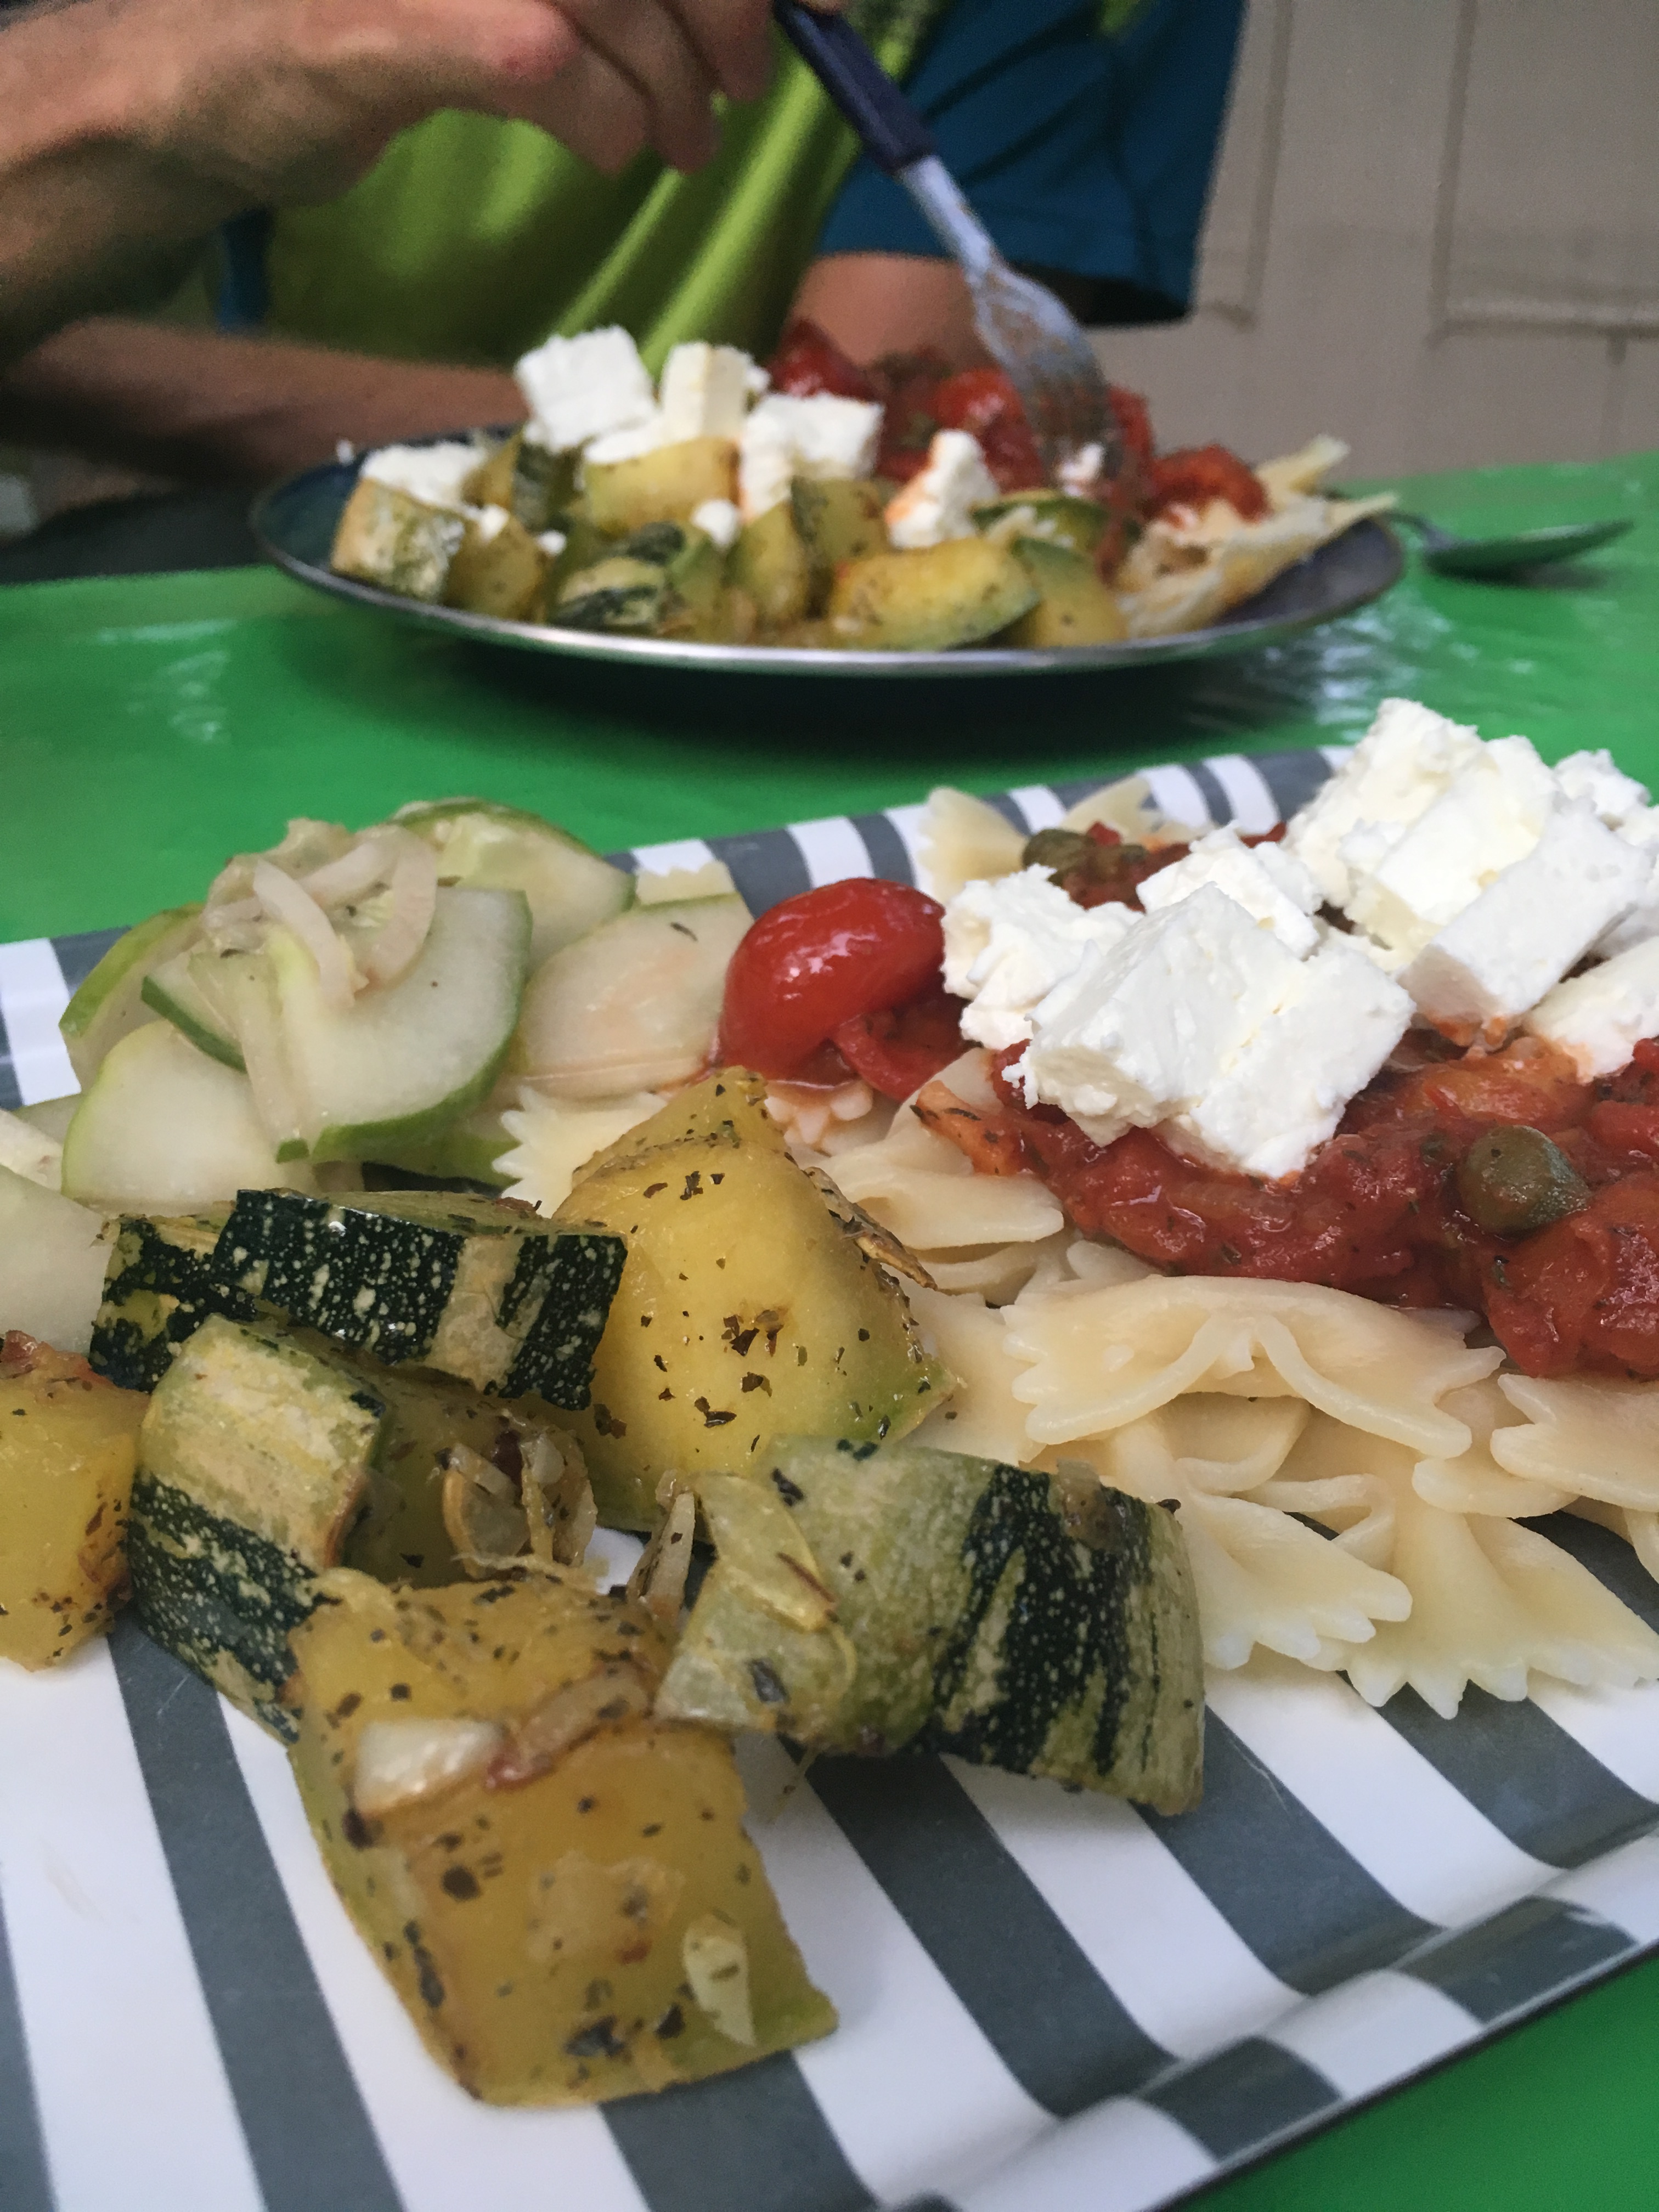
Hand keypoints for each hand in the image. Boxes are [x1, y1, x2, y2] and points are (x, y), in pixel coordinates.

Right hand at [57, 0, 812, 195]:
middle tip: (739, 88)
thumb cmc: (354, 27)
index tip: (821, 3)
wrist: (194, 85)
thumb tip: (737, 13)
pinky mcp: (396, 26)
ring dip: (672, 84)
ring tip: (679, 142)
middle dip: (724, 11)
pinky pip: (547, 62)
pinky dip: (604, 118)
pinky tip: (605, 150)